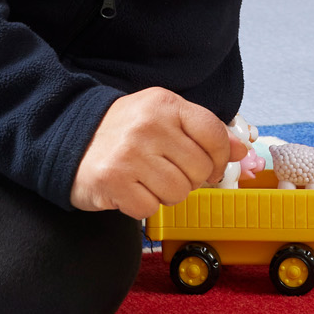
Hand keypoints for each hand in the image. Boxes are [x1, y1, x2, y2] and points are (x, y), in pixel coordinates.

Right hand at [70, 88, 246, 217]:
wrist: (71, 138)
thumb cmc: (125, 131)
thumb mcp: (165, 117)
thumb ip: (204, 131)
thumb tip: (242, 151)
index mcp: (166, 104)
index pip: (214, 134)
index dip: (220, 157)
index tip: (212, 165)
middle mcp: (148, 126)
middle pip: (199, 169)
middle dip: (190, 179)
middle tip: (169, 171)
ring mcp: (129, 154)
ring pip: (178, 193)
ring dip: (167, 194)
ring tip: (148, 179)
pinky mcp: (112, 181)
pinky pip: (150, 208)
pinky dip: (143, 205)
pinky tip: (131, 189)